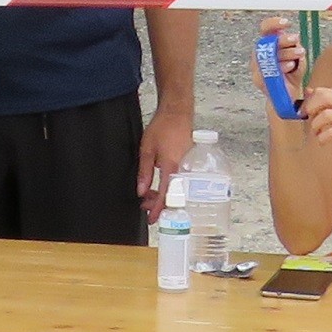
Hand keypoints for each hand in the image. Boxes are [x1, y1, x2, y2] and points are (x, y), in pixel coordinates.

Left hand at [138, 97, 195, 219]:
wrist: (177, 113)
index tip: (151, 219)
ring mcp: (189, 167)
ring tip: (148, 194)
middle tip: (144, 205)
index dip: (157, 209)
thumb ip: (144, 172)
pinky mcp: (191, 164)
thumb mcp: (146, 150)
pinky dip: (170, 187)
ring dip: (163, 195)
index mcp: (172, 167)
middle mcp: (184, 170)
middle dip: (158, 204)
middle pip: (173, 196)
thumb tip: (141, 192)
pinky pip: (181, 181)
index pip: (165, 195)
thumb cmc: (162, 128)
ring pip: (177, 189)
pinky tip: (160, 186)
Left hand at [298, 85, 331, 172]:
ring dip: (315, 126)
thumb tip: (309, 91)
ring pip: (325, 115)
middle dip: (310, 109)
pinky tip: (323, 142)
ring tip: (317, 133)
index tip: (303, 112)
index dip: (308, 101)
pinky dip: (322, 138)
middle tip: (308, 120)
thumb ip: (329, 102)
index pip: (322, 91)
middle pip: (323, 97)